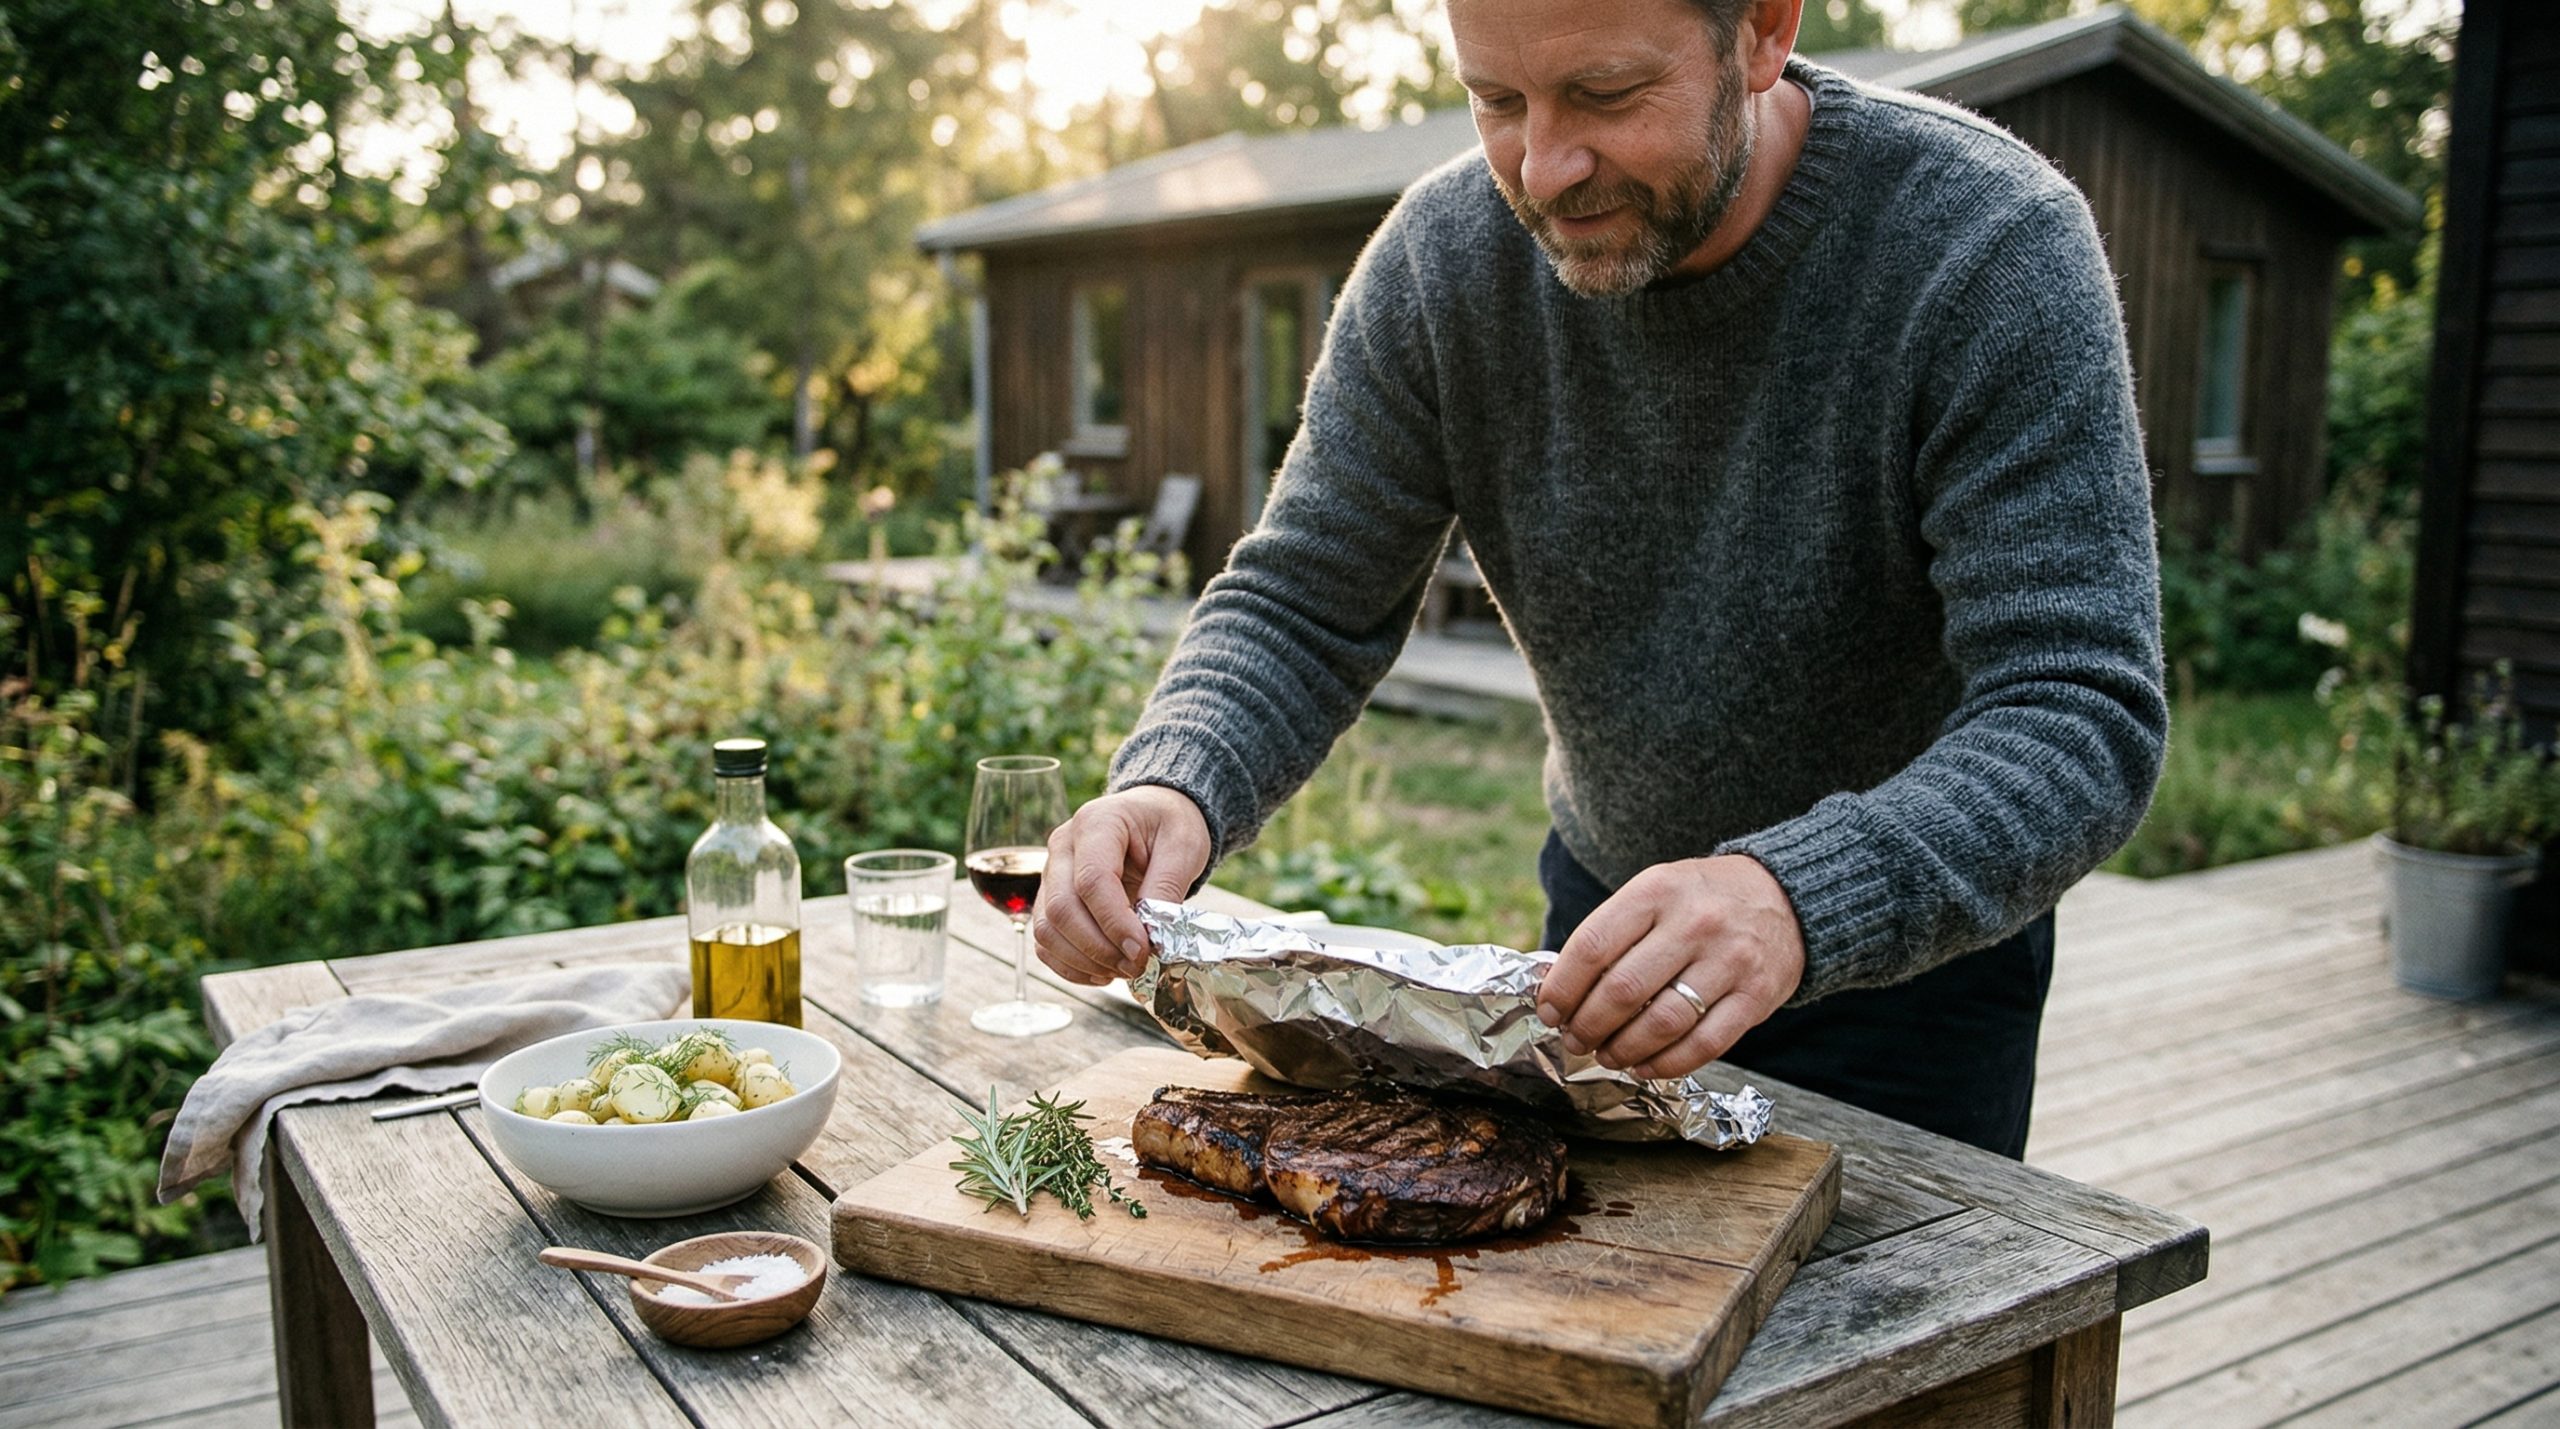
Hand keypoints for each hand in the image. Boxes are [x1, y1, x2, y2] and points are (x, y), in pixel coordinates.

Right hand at [1032, 785, 1212, 985]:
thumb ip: (1166, 888)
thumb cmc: (1169, 825)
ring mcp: (1050, 874)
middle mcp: (1062, 847)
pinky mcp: (1049, 899)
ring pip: (1047, 929)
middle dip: (1099, 948)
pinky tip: (1103, 972)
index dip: (1115, 922)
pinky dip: (1070, 965)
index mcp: (1096, 823)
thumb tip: (1152, 936)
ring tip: (1124, 971)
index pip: (1092, 880)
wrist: (1154, 817)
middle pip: (1062, 908)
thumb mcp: (1183, 847)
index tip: (1143, 950)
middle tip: (1137, 966)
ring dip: (1083, 961)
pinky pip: (1045, 941)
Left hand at [1535, 855, 1805, 1079]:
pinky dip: (1668, 1063)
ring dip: (1624, 1049)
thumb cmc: (1701, 900)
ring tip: (1607, 1055)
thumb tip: (1561, 989)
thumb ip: (1614, 932)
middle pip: (1624, 990)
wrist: (1786, 898)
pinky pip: (1705, 1043)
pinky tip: (1645, 1066)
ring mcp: (1730, 960)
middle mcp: (1695, 923)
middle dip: (1588, 1025)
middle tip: (1575, 1039)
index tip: (1550, 1011)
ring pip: (1662, 1022)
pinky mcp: (1757, 996)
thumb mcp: (1655, 891)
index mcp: (1657, 891)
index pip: (1594, 946)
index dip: (1563, 987)